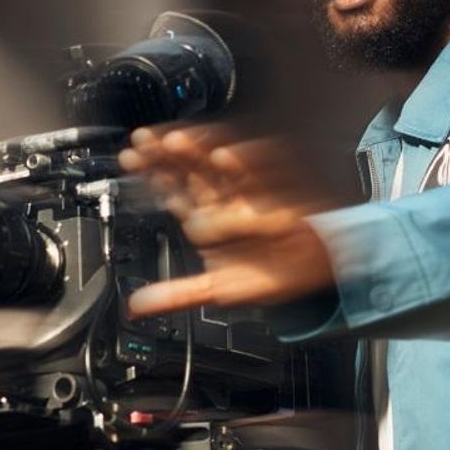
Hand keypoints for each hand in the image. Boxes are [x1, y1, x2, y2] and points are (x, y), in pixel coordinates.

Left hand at [119, 125, 336, 317]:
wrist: (319, 271)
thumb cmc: (271, 274)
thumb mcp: (220, 290)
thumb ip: (178, 295)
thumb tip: (137, 306)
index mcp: (205, 215)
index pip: (171, 185)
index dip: (149, 171)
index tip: (130, 161)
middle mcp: (225, 195)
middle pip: (190, 165)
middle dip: (166, 152)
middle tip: (144, 143)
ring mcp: (251, 187)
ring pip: (220, 162)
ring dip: (198, 151)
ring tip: (176, 143)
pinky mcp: (280, 182)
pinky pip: (262, 167)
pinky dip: (244, 162)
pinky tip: (224, 158)